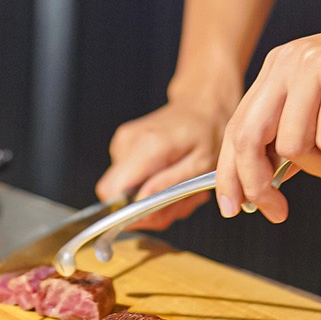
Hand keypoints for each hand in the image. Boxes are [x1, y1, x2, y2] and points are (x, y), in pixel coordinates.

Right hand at [96, 97, 232, 228]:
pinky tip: (170, 180)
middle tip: (178, 204)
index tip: (158, 213)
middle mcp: (129, 142)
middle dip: (145, 211)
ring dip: (152, 201)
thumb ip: (170, 184)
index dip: (130, 212)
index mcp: (147, 145)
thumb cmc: (207, 131)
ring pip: (122, 192)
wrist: (202, 106)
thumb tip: (141, 202)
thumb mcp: (201, 163)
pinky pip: (127, 181)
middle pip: (115, 197)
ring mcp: (123, 143)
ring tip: (180, 190)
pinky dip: (148, 189)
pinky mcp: (123, 147)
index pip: (113, 192)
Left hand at [214, 14, 320, 222]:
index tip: (235, 206)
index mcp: (278, 67)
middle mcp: (289, 63)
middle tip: (276, 210)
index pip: (238, 126)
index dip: (230, 172)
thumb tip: (266, 179)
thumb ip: (294, 129)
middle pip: (250, 137)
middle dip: (258, 183)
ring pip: (294, 145)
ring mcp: (316, 67)